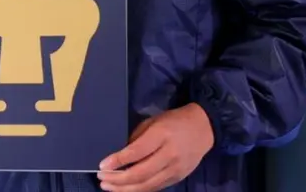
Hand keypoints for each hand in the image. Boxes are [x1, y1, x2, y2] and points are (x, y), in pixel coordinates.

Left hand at [97, 103, 214, 191]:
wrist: (204, 128)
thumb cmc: (174, 121)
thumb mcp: (154, 122)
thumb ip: (137, 138)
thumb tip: (120, 156)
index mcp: (162, 135)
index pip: (137, 152)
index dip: (118, 161)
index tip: (102, 166)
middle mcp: (170, 154)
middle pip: (141, 173)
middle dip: (118, 179)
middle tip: (101, 179)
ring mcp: (176, 169)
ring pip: (147, 185)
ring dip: (125, 189)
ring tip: (109, 187)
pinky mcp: (179, 178)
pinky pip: (155, 187)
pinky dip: (139, 190)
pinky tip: (126, 189)